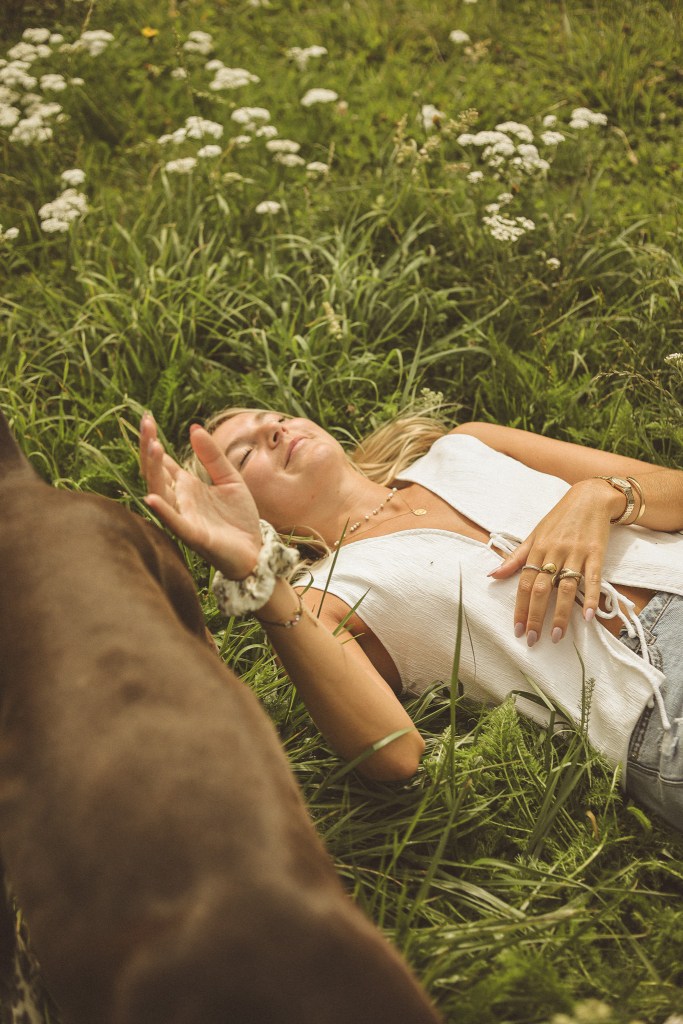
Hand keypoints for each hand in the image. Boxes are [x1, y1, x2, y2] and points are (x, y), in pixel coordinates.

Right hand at [139, 413, 262, 578]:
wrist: (255, 550)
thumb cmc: (239, 517)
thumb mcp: (229, 478)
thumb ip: (213, 456)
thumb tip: (194, 428)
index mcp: (186, 486)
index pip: (162, 461)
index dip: (153, 441)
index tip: (148, 418)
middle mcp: (179, 500)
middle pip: (156, 472)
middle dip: (148, 449)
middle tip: (146, 423)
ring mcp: (184, 517)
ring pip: (160, 492)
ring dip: (154, 471)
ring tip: (153, 447)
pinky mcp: (194, 535)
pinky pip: (174, 522)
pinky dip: (162, 510)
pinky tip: (151, 497)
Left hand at [488, 479, 613, 644]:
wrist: (590, 498)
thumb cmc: (559, 519)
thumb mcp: (534, 534)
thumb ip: (516, 557)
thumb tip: (492, 575)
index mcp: (537, 549)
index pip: (524, 583)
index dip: (520, 607)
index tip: (517, 629)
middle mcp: (554, 552)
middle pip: (542, 588)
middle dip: (536, 616)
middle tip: (533, 639)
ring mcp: (576, 554)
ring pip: (566, 588)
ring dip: (562, 614)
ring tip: (557, 635)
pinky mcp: (596, 554)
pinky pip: (592, 578)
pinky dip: (590, 597)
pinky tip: (588, 616)